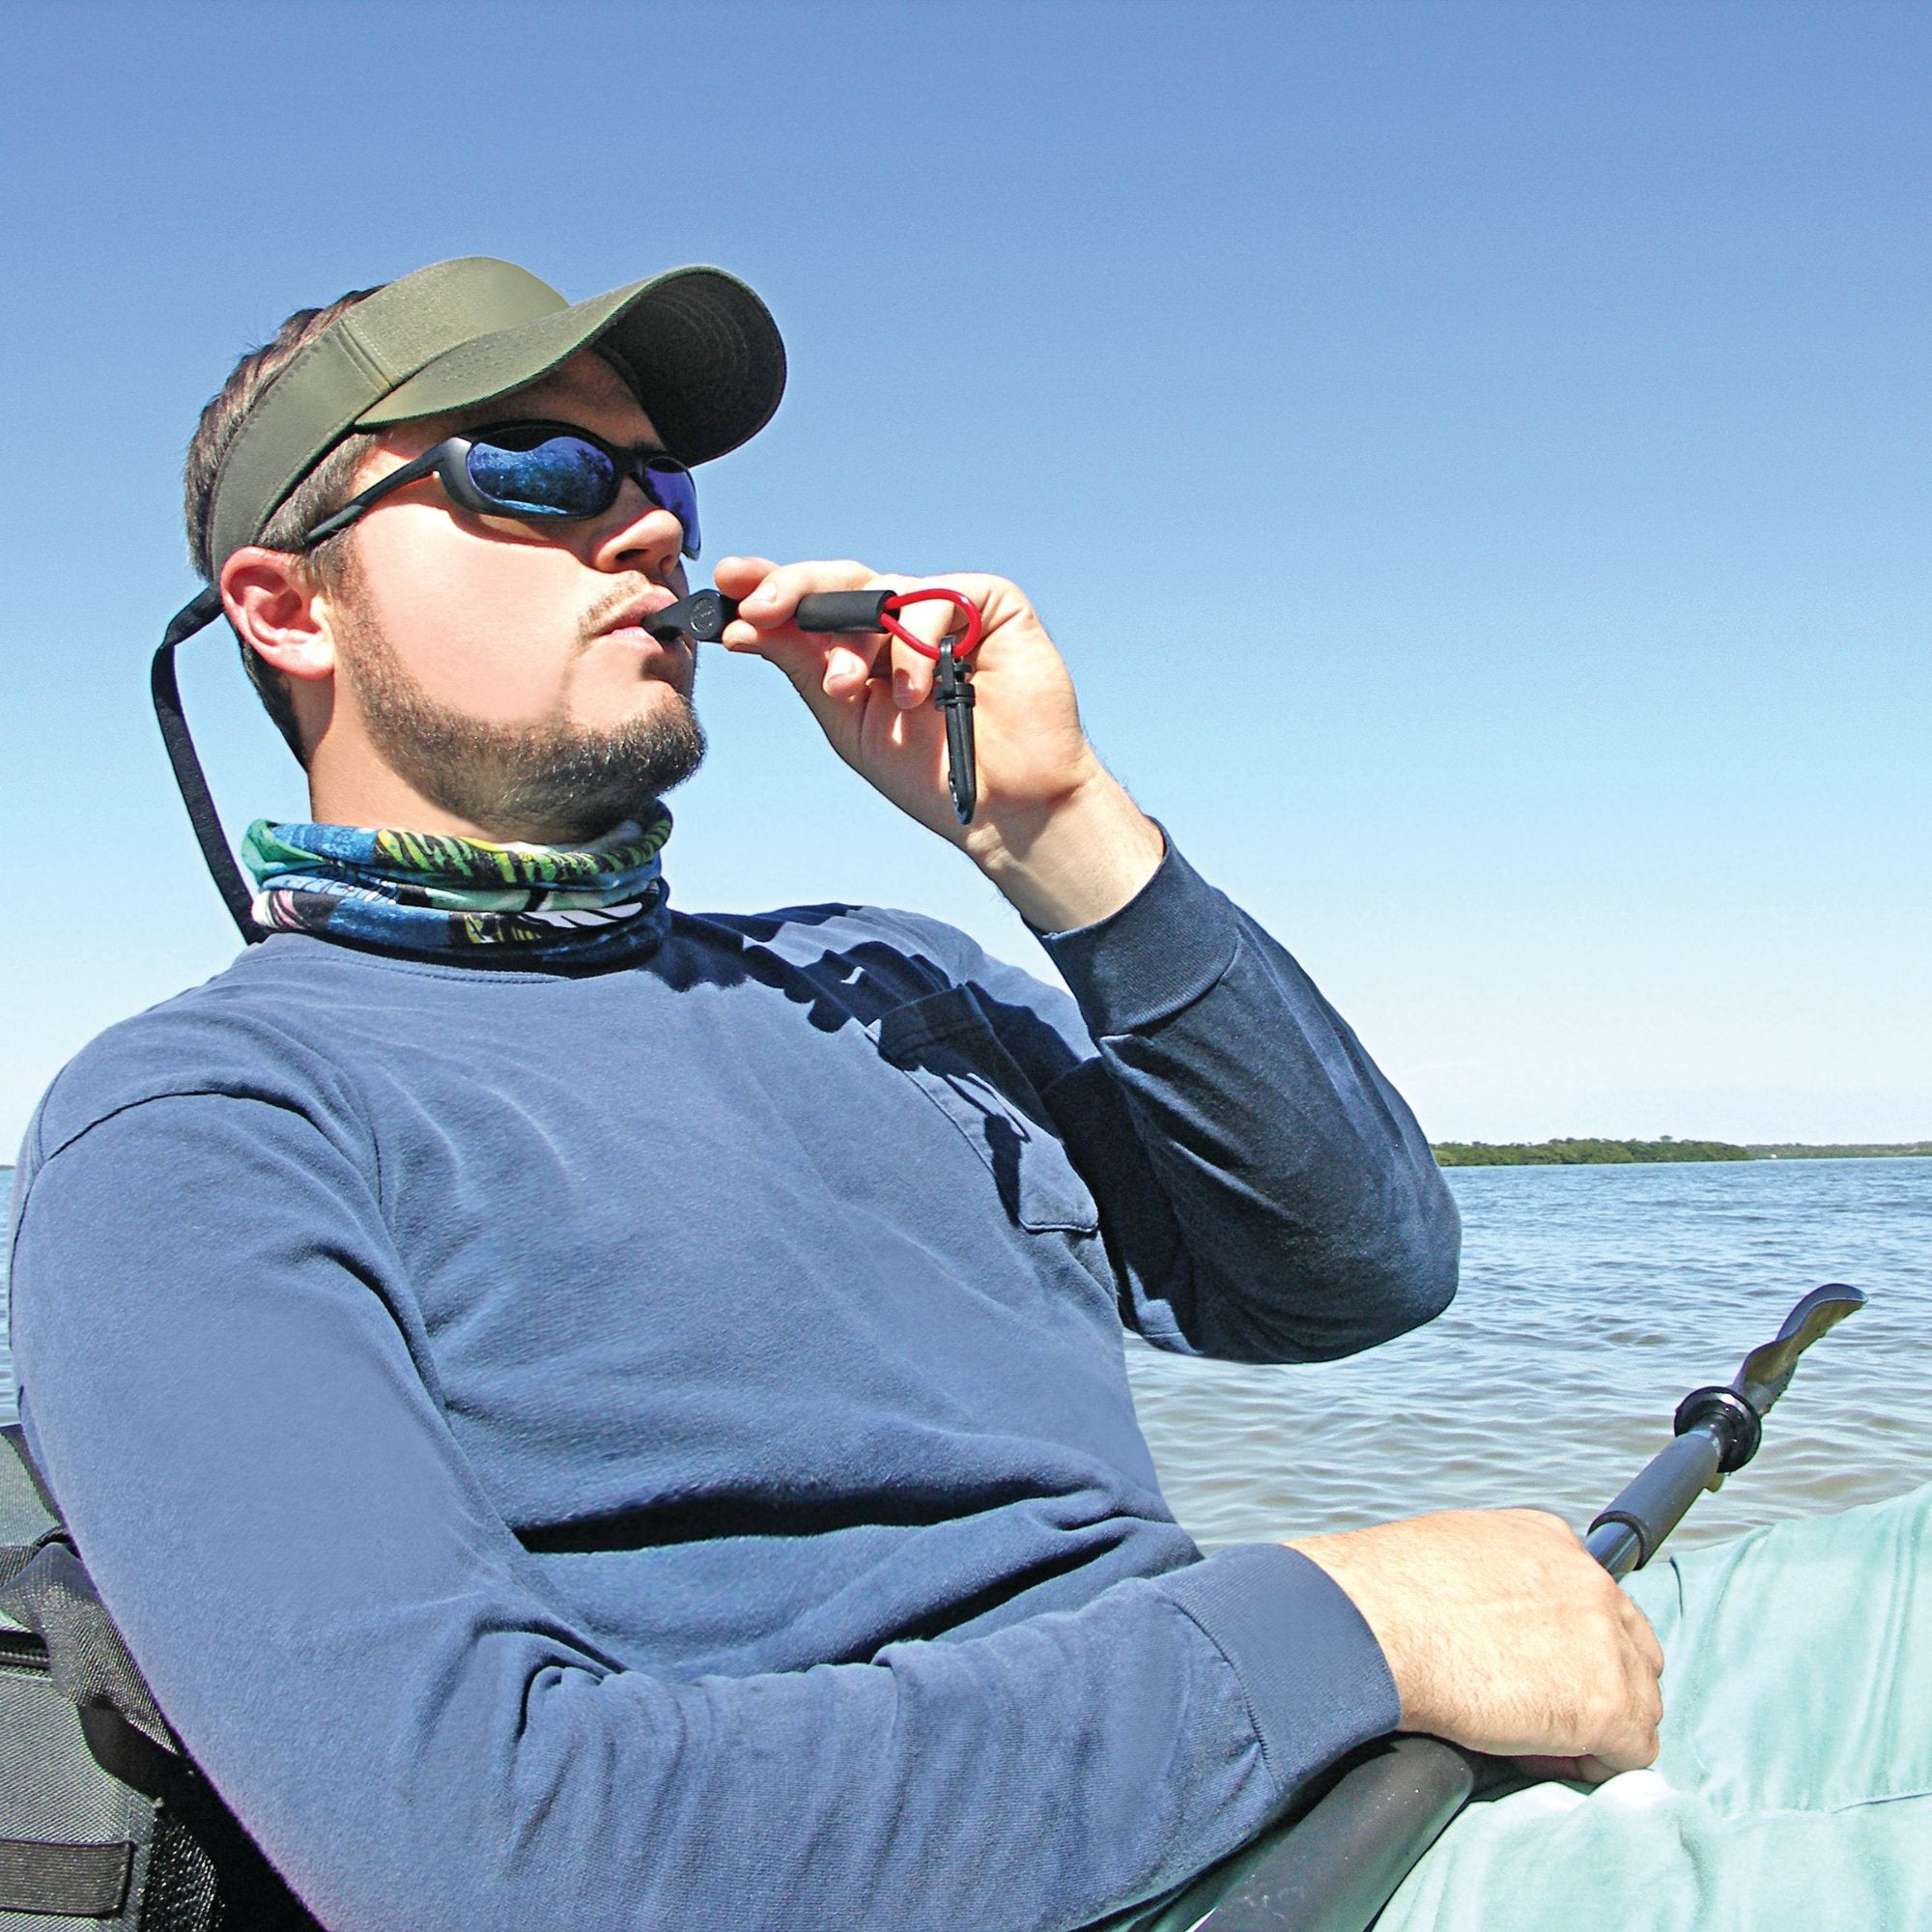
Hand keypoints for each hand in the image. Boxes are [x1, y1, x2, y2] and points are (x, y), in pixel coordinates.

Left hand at [711, 557, 1164, 930]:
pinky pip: (936, 600)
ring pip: (881, 589)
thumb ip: (804, 668)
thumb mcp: (846, 720)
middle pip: (838, 582)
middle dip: (792, 591)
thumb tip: (745, 627)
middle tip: (758, 612)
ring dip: (853, 642)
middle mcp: (900, 621)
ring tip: (847, 691)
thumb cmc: (929, 771)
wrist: (1001, 805)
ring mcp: (945, 610)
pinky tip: (916, 693)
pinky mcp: (990, 604)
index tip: (726, 584)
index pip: (809, 606)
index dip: (768, 588)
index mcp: (862, 647)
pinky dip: (915, 643)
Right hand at [1290, 1510, 1664, 1781]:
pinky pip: (1633, 1752)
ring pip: (1642, 1702)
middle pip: (1632, 1648)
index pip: (1592, 1600)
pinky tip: (1543, 1759)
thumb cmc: (1386, 1592)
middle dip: (1598, 1683)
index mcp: (1549, 1540)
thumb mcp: (1450, 1554)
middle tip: (1543, 1711)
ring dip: (1598, 1728)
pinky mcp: (1606, 1705)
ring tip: (1536, 1742)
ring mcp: (1605, 1642)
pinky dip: (1595, 1766)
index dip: (1570, 1645)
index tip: (1535, 1670)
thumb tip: (1479, 1615)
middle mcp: (1590, 1582)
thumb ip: (1491, 1577)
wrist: (1375, 1624)